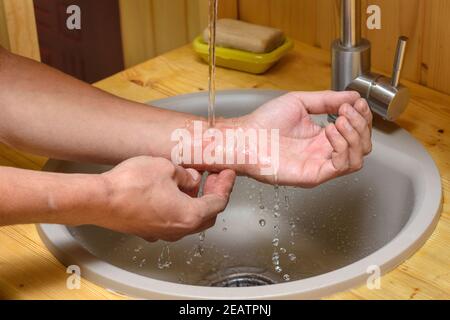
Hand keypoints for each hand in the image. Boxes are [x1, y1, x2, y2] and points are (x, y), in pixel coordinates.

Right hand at [97, 156, 235, 241]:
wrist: (100, 200)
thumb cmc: (131, 185)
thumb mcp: (167, 168)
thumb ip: (186, 175)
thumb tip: (192, 180)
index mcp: (190, 215)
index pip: (218, 202)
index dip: (226, 185)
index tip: (228, 173)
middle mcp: (178, 229)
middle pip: (207, 214)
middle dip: (213, 194)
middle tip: (214, 177)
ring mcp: (162, 233)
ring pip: (189, 219)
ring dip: (196, 201)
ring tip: (193, 181)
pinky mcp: (148, 231)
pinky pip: (172, 220)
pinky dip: (180, 206)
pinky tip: (173, 191)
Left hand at [239, 91, 372, 186]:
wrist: (245, 137)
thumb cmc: (264, 123)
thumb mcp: (300, 102)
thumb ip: (327, 100)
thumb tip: (353, 96)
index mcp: (322, 137)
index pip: (356, 132)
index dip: (362, 117)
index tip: (357, 103)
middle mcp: (323, 152)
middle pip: (362, 146)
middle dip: (361, 125)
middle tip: (346, 111)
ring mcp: (319, 164)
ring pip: (357, 158)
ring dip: (354, 136)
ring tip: (338, 120)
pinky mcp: (313, 175)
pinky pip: (341, 167)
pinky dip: (342, 147)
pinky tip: (329, 132)